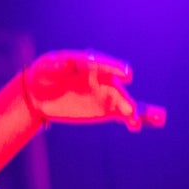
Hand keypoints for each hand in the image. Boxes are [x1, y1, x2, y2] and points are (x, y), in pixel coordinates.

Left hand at [23, 50, 165, 130]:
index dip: (114, 68)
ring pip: (124, 102)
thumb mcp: (45, 67)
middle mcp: (101, 78)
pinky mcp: (105, 110)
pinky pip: (122, 115)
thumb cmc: (44, 74)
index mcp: (87, 63)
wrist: (40, 93)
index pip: (102, 64)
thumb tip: (63, 62)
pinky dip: (132, 119)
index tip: (126, 73)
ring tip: (149, 118)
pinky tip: (136, 125)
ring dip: (136, 109)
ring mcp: (105, 94)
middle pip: (115, 87)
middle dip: (123, 98)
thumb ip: (54, 65)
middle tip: (130, 109)